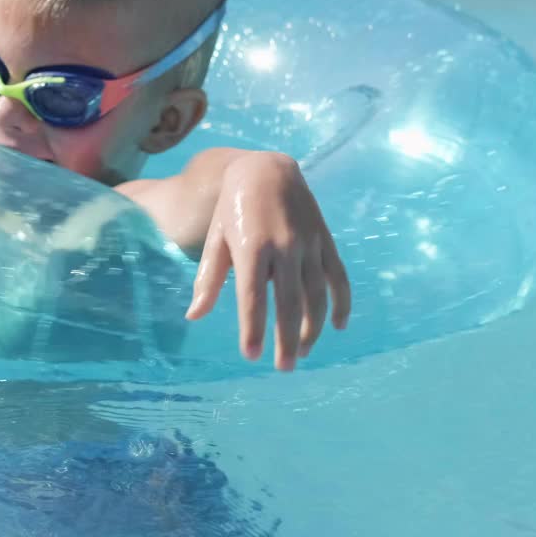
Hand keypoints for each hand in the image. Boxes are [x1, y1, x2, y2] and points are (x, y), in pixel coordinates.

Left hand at [186, 151, 349, 370]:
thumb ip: (209, 279)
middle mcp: (284, 246)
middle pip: (289, 303)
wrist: (266, 169)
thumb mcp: (215, 239)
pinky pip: (338, 277)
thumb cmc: (233, 209)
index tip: (250, 356)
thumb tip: (193, 316)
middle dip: (286, 339)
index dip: (253, 328)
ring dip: (312, 328)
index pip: (253, 297)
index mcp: (251, 247)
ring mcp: (309, 244)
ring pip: (317, 295)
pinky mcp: (325, 241)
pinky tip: (337, 327)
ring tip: (302, 353)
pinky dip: (342, 303)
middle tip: (283, 367)